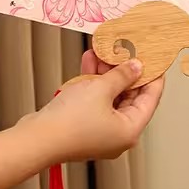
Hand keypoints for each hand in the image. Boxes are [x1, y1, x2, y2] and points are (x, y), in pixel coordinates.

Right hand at [25, 50, 164, 162]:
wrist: (33, 139)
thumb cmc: (69, 121)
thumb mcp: (101, 89)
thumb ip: (122, 75)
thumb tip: (137, 67)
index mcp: (130, 130)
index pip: (151, 97)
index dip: (154, 75)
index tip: (154, 57)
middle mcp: (118, 134)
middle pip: (130, 96)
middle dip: (125, 70)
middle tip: (126, 49)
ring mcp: (100, 131)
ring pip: (110, 95)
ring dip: (106, 72)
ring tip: (104, 50)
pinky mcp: (83, 126)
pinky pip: (95, 100)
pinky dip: (93, 83)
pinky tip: (89, 61)